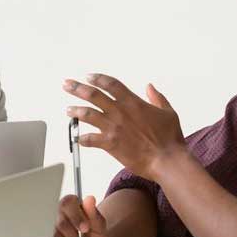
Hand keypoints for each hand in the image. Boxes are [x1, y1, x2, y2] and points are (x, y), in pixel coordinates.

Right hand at [52, 194, 107, 236]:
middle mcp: (55, 213)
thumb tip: (90, 199)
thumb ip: (95, 215)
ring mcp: (47, 228)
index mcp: (70, 205)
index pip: (67, 202)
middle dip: (74, 236)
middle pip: (61, 223)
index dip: (76, 216)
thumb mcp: (99, 231)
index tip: (85, 229)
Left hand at [64, 74, 185, 179]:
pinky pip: (90, 139)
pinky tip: (77, 138)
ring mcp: (113, 127)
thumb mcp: (168, 112)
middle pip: (93, 95)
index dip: (98, 78)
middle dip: (77, 88)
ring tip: (68, 110)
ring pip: (87, 115)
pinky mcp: (110, 143)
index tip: (88, 77)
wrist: (166, 159)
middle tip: (67, 84)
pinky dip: (82, 138)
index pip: (111, 84)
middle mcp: (120, 112)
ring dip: (75, 111)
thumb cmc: (170, 138)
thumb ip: (157, 98)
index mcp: (133, 102)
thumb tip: (150, 87)